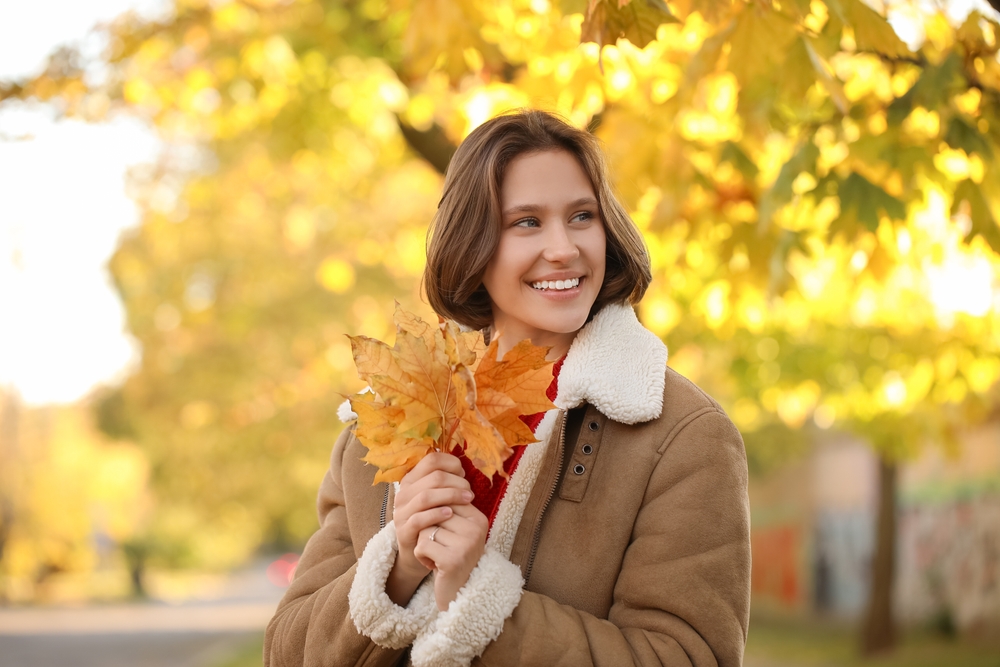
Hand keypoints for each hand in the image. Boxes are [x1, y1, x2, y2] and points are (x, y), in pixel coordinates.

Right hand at [385, 453, 472, 605]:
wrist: (419, 551)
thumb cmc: (434, 520)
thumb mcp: (439, 497)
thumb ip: (447, 481)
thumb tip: (468, 465)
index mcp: (411, 479)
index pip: (431, 459)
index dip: (451, 463)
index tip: (463, 475)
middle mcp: (404, 493)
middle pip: (433, 477)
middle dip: (457, 482)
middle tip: (469, 493)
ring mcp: (402, 512)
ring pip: (426, 496)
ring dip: (451, 496)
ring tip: (467, 500)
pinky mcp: (403, 531)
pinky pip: (419, 519)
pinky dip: (437, 514)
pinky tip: (451, 514)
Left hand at [413, 501, 488, 610]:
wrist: (458, 593)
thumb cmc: (452, 557)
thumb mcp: (455, 530)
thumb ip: (447, 508)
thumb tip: (431, 482)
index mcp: (479, 518)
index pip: (445, 500)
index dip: (435, 517)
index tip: (444, 535)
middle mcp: (477, 529)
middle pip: (434, 512)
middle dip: (429, 530)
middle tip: (440, 547)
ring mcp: (467, 544)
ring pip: (426, 528)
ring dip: (424, 544)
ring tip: (438, 556)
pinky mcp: (453, 559)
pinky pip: (422, 545)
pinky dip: (421, 556)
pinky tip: (434, 565)